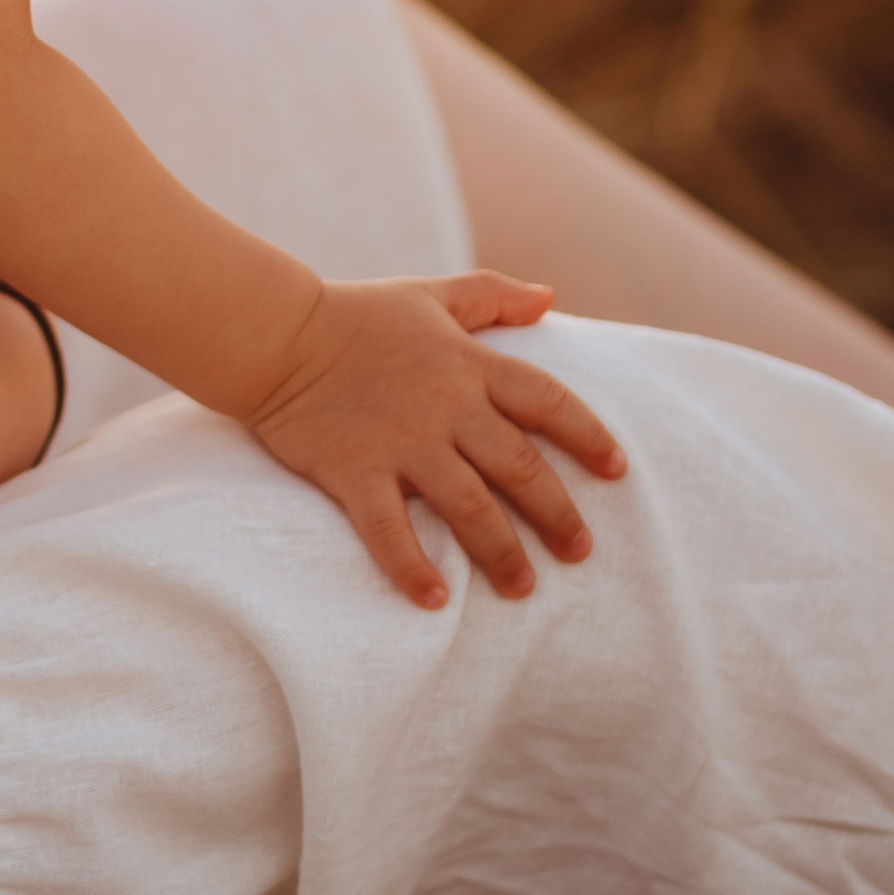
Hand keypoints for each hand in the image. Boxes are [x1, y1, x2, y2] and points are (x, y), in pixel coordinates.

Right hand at [243, 273, 623, 608]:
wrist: (277, 335)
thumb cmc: (356, 314)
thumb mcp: (430, 294)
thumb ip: (492, 295)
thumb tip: (550, 297)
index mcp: (469, 366)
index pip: (548, 402)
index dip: (588, 436)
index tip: (616, 471)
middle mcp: (446, 408)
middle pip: (520, 468)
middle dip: (557, 515)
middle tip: (580, 552)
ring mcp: (401, 443)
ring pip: (469, 507)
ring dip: (501, 552)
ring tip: (522, 587)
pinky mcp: (355, 472)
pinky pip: (389, 529)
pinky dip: (412, 567)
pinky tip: (435, 600)